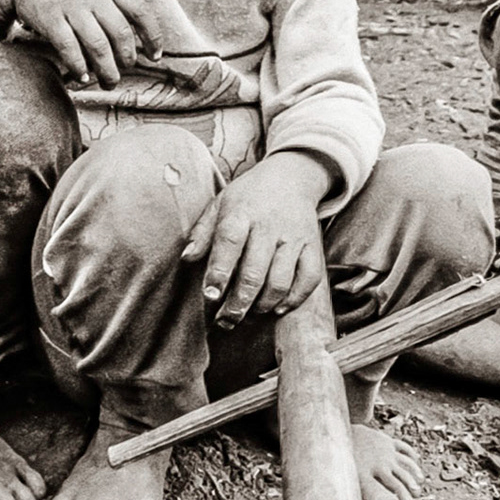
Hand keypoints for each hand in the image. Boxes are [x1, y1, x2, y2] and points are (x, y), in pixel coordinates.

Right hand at [0, 0, 160, 87]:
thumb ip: (118, 4)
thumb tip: (142, 38)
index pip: (140, 11)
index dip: (152, 36)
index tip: (154, 56)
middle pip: (120, 34)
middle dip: (126, 59)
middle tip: (124, 72)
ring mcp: (72, 7)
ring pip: (98, 45)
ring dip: (106, 70)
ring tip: (109, 83)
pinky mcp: (50, 18)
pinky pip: (69, 47)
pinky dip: (78, 66)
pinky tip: (82, 77)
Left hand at [181, 152, 330, 327]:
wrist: (291, 178)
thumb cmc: (248, 198)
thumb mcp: (220, 204)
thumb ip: (202, 232)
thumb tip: (186, 258)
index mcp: (241, 212)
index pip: (229, 242)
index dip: (219, 271)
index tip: (210, 296)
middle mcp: (270, 225)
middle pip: (255, 272)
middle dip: (238, 303)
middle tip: (225, 321)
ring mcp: (294, 237)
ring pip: (280, 281)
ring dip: (262, 306)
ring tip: (247, 317)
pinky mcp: (313, 246)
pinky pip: (308, 279)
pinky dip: (294, 299)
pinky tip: (277, 309)